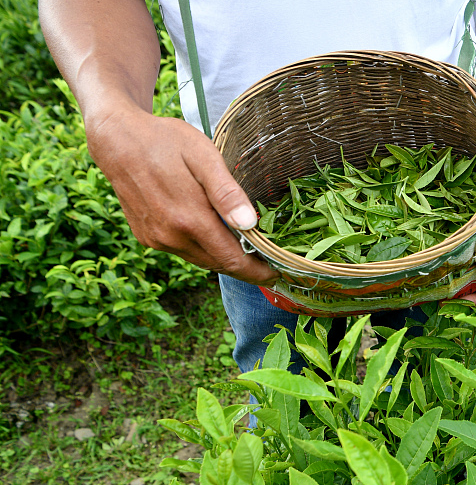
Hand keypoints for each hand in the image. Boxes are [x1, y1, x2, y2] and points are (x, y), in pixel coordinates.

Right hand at [86, 106, 278, 285]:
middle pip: (219, 264)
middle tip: (269, 263)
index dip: (258, 271)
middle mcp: (170, 236)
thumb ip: (227, 192)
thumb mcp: (203, 157)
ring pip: (201, 260)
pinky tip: (215, 235)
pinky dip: (203, 249)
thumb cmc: (165, 141)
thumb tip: (249, 224)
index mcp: (188, 219)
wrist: (117, 139)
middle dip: (246, 268)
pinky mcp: (147, 237)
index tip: (278, 272)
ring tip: (249, 251)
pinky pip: (183, 251)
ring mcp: (156, 239)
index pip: (232, 260)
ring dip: (224, 259)